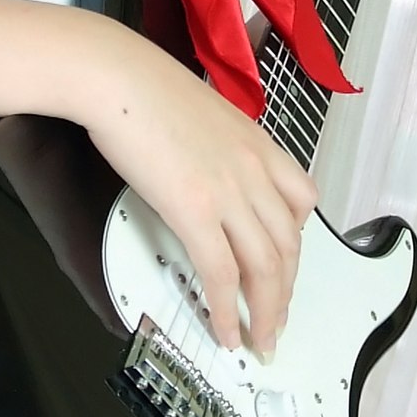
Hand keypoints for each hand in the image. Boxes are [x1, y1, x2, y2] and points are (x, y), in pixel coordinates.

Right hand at [86, 29, 316, 354]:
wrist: (115, 76)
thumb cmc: (142, 85)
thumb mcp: (200, 112)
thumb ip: (216, 145)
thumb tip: (203, 169)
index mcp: (257, 144)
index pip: (302, 200)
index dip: (297, 241)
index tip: (285, 265)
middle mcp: (254, 170)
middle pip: (289, 245)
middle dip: (286, 292)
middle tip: (277, 321)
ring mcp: (229, 191)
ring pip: (266, 267)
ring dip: (266, 312)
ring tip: (258, 340)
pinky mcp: (196, 210)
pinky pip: (222, 273)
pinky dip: (227, 309)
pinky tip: (225, 330)